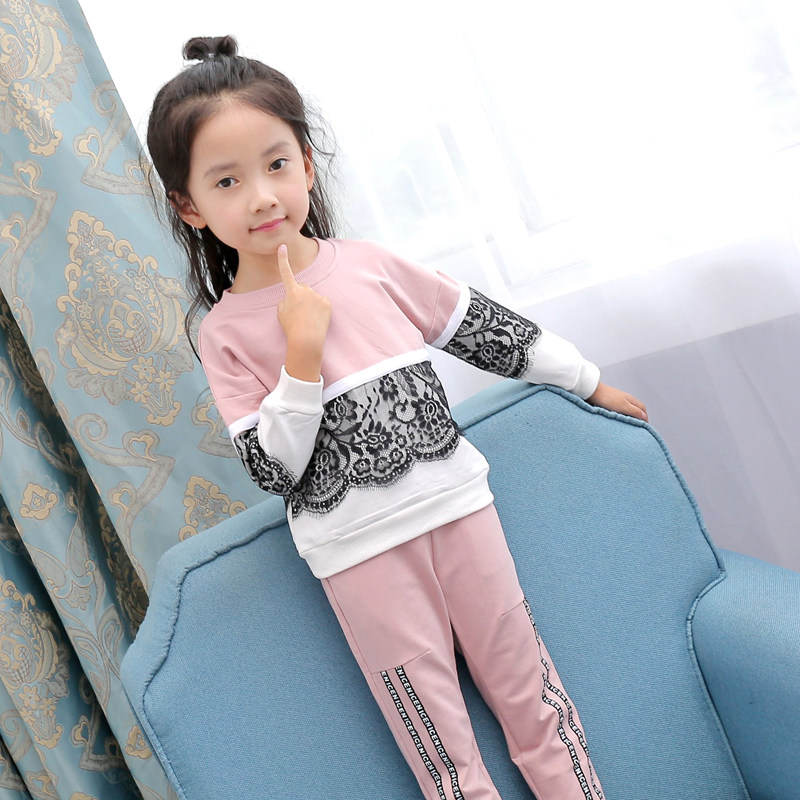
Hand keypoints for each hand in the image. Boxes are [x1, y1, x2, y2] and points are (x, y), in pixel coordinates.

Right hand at [277, 244, 330, 381]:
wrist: (307, 339)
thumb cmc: (291, 327)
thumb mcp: (281, 312)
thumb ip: (286, 300)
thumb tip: (294, 297)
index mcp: (292, 292)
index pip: (286, 272)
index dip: (283, 259)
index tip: (282, 246)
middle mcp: (305, 290)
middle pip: (301, 287)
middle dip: (300, 295)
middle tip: (298, 311)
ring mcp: (317, 295)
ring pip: (312, 296)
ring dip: (310, 304)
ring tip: (308, 318)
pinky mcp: (327, 302)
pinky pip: (322, 302)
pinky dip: (319, 309)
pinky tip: (316, 318)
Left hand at [586, 382, 647, 421]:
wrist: (591, 392)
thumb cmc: (607, 399)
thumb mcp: (623, 407)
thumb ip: (634, 411)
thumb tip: (644, 416)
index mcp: (630, 399)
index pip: (642, 408)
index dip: (645, 417)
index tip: (645, 426)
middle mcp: (625, 399)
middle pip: (635, 408)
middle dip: (638, 417)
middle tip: (638, 426)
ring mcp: (617, 400)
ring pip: (626, 409)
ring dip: (629, 416)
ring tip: (628, 425)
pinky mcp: (608, 402)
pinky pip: (618, 410)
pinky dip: (620, 415)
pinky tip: (617, 420)